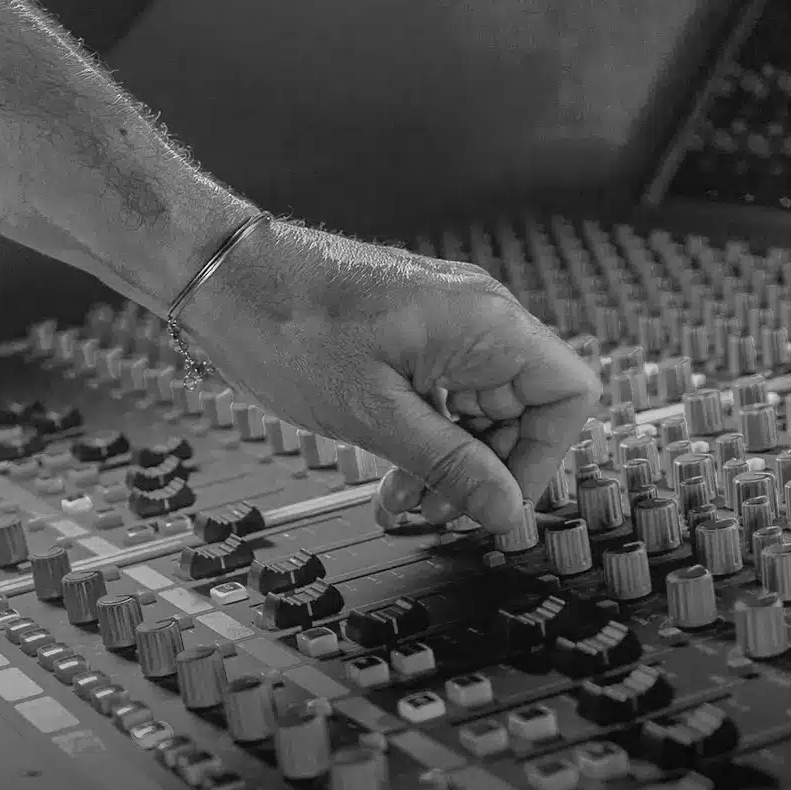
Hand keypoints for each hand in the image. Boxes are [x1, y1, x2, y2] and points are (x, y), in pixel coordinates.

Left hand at [188, 217, 601, 533]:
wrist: (223, 276)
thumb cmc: (288, 325)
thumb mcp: (374, 415)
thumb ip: (449, 464)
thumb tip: (505, 508)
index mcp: (485, 324)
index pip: (567, 396)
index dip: (542, 458)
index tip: (496, 501)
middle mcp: (476, 318)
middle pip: (524, 411)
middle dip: (486, 472)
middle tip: (439, 514)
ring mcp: (444, 326)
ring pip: (480, 412)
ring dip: (451, 466)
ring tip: (406, 505)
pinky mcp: (412, 337)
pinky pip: (443, 398)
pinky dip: (426, 442)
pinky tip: (393, 480)